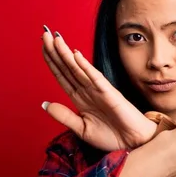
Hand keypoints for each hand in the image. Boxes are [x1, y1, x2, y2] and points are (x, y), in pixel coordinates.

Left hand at [41, 27, 156, 150]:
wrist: (133, 143)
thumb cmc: (111, 136)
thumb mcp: (82, 129)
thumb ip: (64, 116)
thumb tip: (44, 104)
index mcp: (79, 98)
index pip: (61, 75)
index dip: (51, 61)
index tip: (42, 46)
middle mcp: (87, 90)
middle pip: (67, 67)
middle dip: (55, 51)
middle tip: (43, 33)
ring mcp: (98, 90)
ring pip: (78, 69)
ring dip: (66, 54)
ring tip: (56, 39)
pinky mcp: (110, 94)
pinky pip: (96, 78)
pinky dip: (86, 67)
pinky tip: (76, 56)